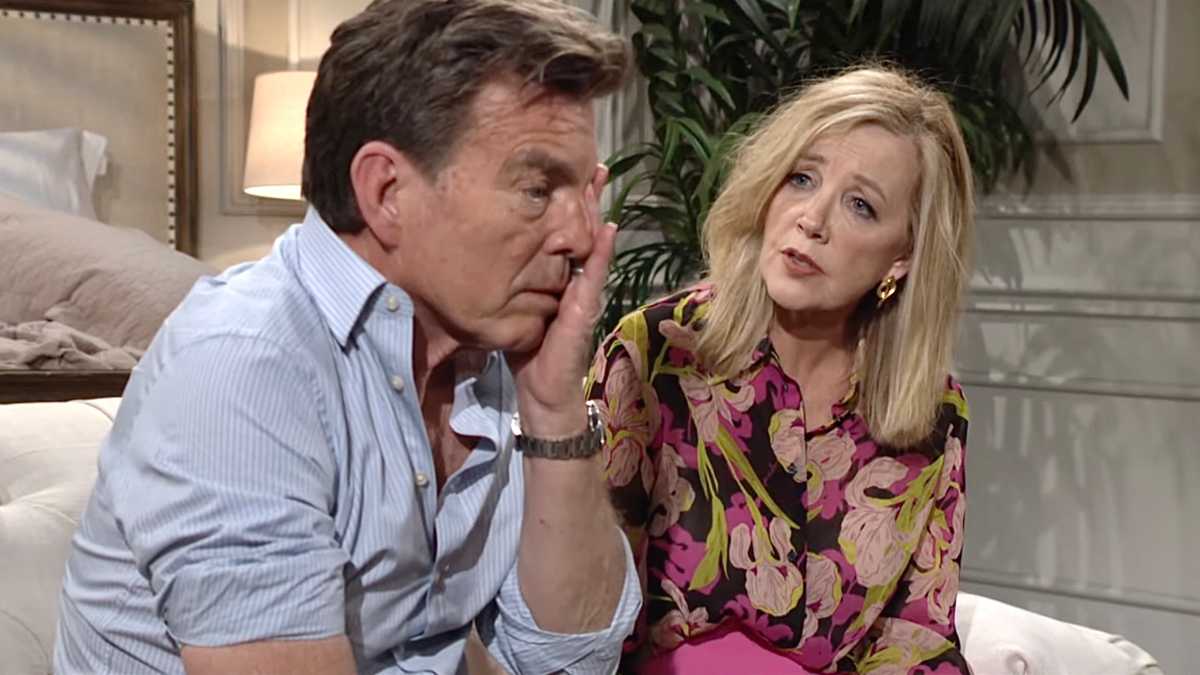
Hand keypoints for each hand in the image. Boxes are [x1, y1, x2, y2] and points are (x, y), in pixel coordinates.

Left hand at [508, 164, 615, 438]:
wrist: (542, 394)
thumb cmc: (526, 354)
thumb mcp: (511, 309)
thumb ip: (505, 284)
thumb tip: (473, 256)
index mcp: (557, 279)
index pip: (563, 234)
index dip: (567, 205)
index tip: (566, 172)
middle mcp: (575, 282)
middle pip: (582, 231)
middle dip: (587, 197)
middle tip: (592, 162)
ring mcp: (584, 295)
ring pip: (591, 245)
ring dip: (596, 213)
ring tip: (598, 181)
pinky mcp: (584, 311)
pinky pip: (593, 277)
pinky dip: (600, 253)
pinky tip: (605, 228)